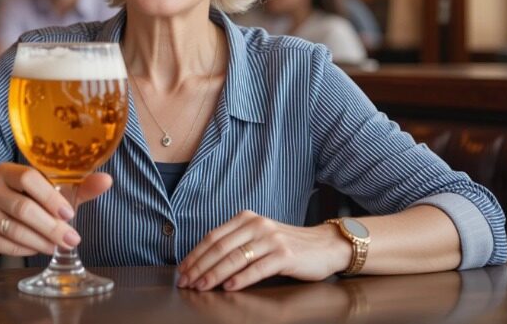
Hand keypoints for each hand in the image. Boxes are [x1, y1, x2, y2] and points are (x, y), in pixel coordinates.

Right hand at [0, 163, 111, 259]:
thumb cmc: (21, 201)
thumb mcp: (47, 192)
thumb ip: (76, 187)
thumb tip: (107, 180)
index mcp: (7, 171)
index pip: (29, 177)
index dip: (51, 196)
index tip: (70, 213)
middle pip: (24, 208)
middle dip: (52, 226)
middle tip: (72, 239)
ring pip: (16, 229)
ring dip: (43, 241)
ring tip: (58, 246)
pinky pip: (7, 244)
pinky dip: (28, 249)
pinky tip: (40, 249)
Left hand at [177, 210, 351, 290]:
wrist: (324, 246)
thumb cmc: (287, 245)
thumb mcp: (258, 236)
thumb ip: (236, 243)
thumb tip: (204, 263)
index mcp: (246, 218)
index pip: (213, 237)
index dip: (195, 255)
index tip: (182, 271)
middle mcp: (257, 225)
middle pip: (220, 247)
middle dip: (199, 266)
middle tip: (186, 282)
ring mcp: (271, 239)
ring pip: (235, 258)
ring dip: (214, 274)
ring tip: (202, 287)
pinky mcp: (285, 255)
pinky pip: (257, 268)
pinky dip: (240, 279)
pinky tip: (228, 287)